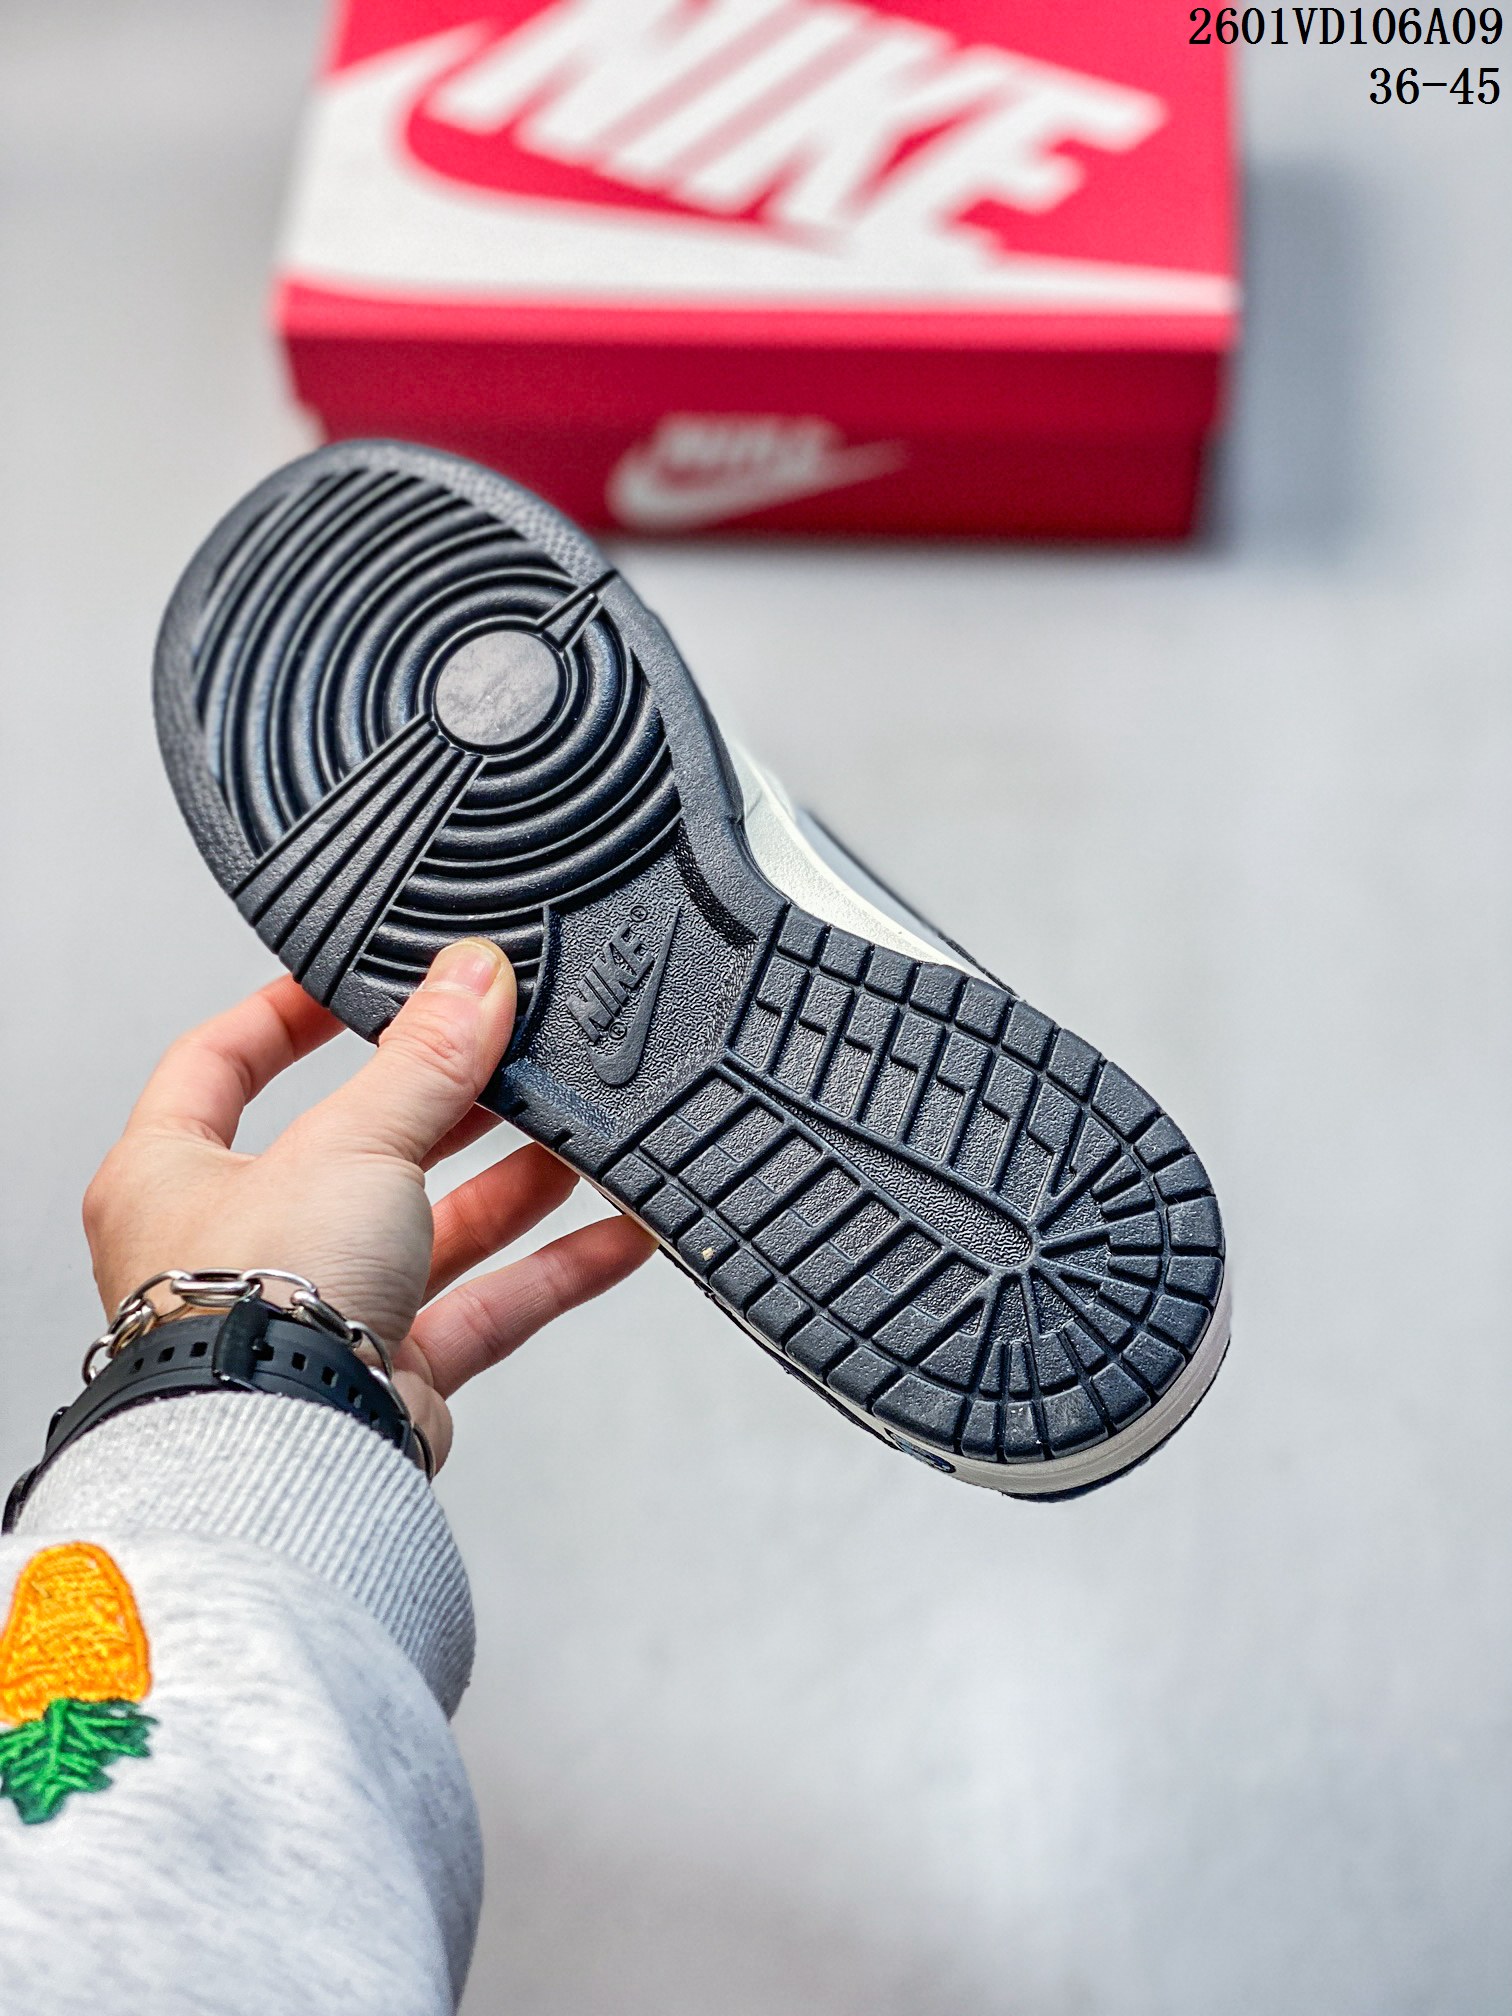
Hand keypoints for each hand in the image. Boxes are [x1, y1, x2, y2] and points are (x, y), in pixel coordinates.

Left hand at [81, 940, 655, 1468]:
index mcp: (173, 1174)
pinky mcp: (386, 1374)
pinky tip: (613, 1235)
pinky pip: (481, 1307)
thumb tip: (470, 979)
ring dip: (508, 1183)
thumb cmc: (251, 1306)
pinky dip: (549, 1271)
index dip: (284, 1016)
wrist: (286, 1452)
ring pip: (426, 1228)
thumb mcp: (350, 1139)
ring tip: (574, 1134)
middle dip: (439, 1104)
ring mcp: (314, 1313)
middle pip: (351, 1147)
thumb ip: (424, 1059)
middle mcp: (237, 1246)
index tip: (352, 985)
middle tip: (501, 1057)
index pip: (217, 1064)